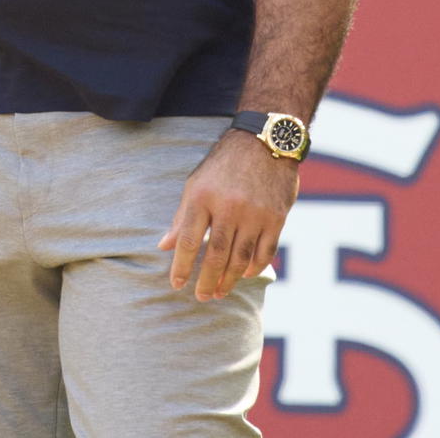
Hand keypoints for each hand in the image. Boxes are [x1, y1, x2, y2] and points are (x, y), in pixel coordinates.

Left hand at [158, 129, 298, 300]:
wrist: (264, 141)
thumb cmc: (223, 165)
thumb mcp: (196, 183)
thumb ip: (181, 216)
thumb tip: (163, 246)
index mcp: (202, 196)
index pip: (187, 240)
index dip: (180, 265)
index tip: (176, 284)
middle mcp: (228, 206)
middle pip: (215, 254)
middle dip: (206, 280)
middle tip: (201, 297)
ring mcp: (254, 213)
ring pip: (240, 257)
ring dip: (229, 280)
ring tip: (220, 292)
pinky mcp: (276, 217)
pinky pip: (264, 251)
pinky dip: (254, 267)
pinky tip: (244, 275)